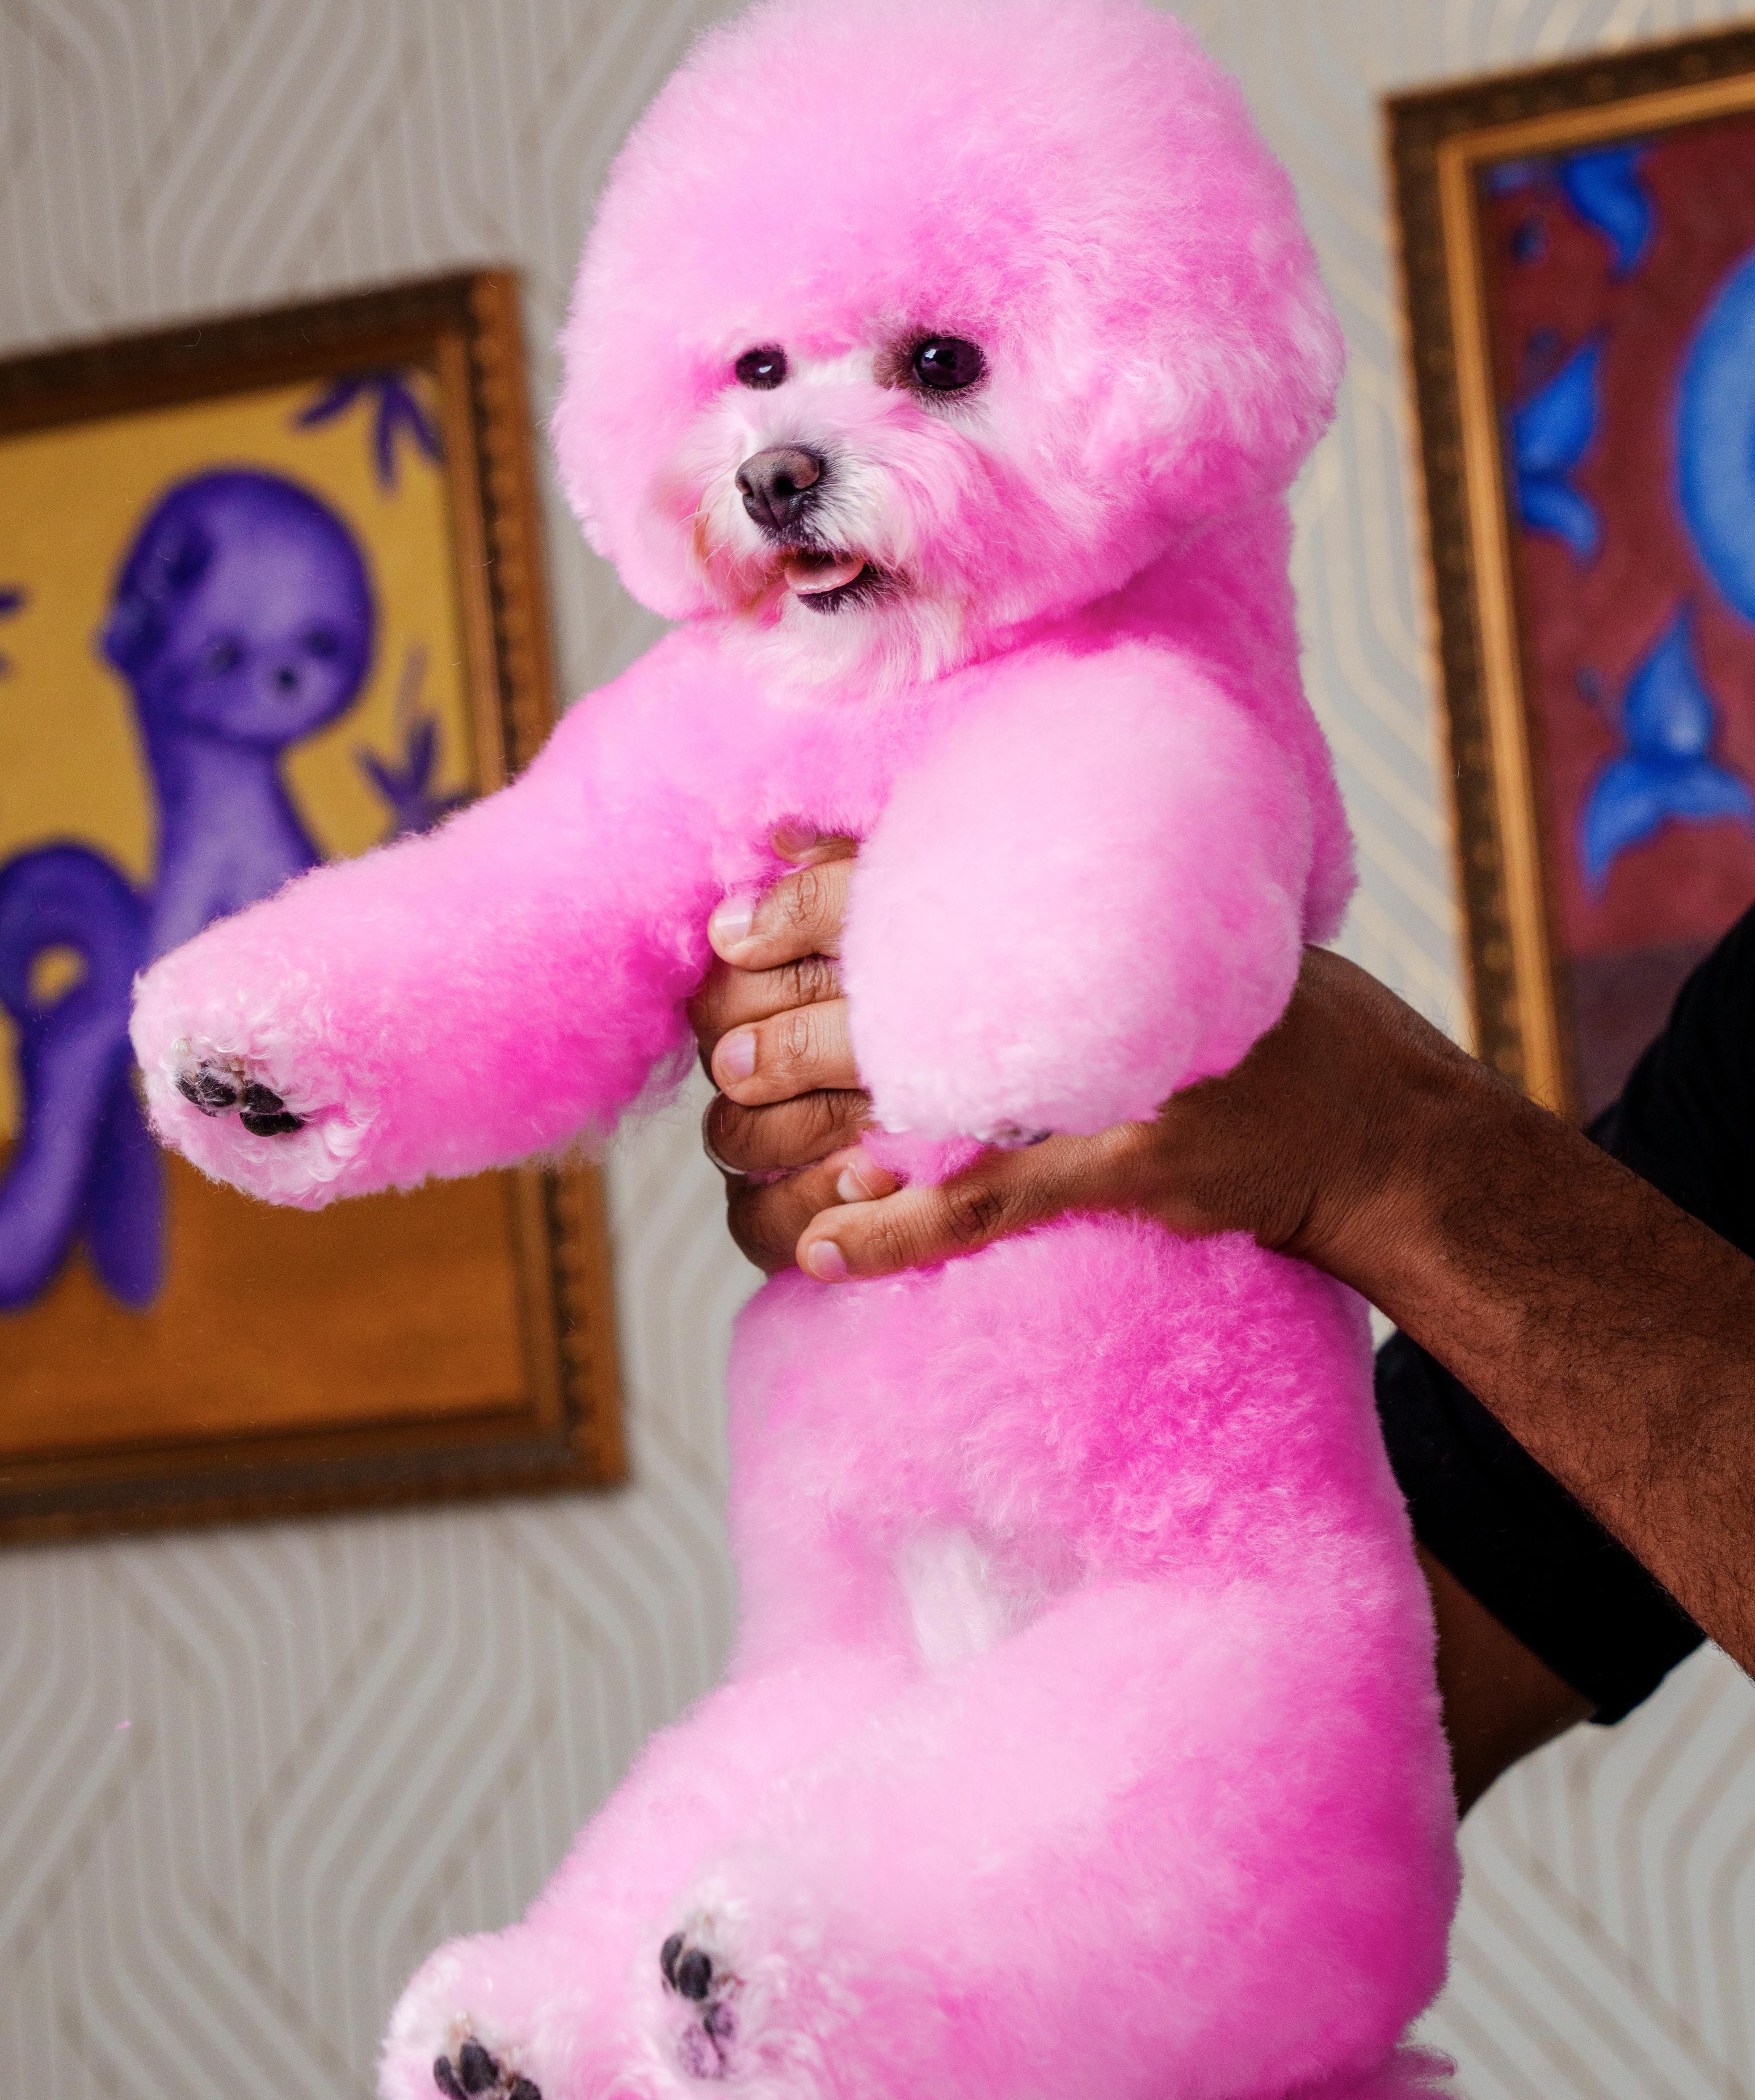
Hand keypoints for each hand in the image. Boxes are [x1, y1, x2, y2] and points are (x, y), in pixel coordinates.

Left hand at [692, 875, 1481, 1287]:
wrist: (1376, 1121)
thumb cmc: (1241, 1011)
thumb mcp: (1136, 920)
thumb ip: (992, 884)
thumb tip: (813, 846)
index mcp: (1075, 902)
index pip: (905, 880)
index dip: (798, 904)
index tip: (728, 927)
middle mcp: (1085, 970)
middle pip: (886, 985)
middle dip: (782, 1015)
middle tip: (724, 1043)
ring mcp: (1109, 1067)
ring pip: (916, 1087)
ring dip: (810, 1111)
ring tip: (741, 1120)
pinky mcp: (1133, 1162)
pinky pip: (987, 1202)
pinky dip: (899, 1232)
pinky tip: (828, 1253)